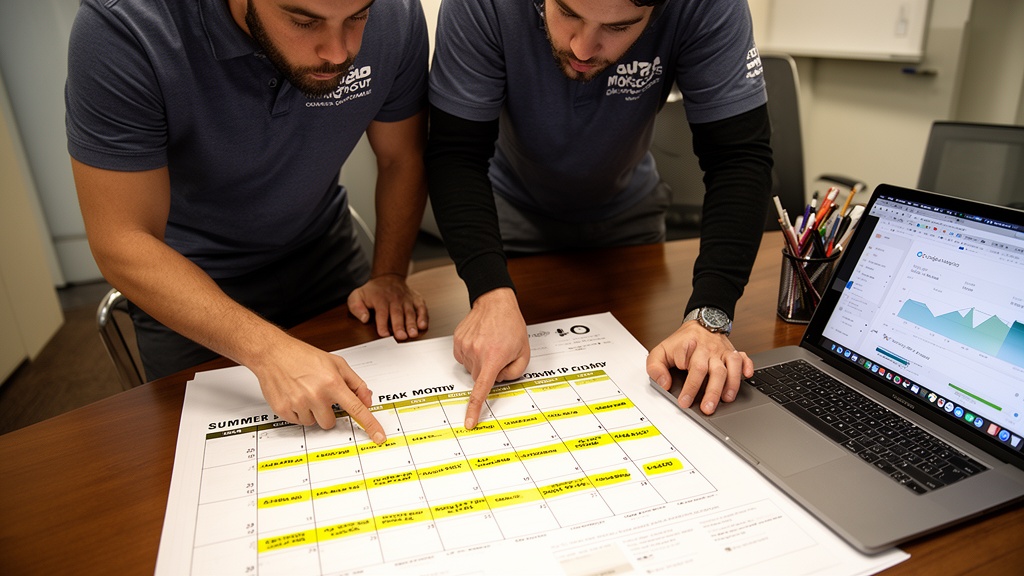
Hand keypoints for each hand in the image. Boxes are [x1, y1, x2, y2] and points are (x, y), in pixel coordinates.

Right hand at [251, 337, 386, 443]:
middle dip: (327, 412)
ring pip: (314, 423)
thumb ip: (356, 383)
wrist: (273, 353)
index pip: (357, 409)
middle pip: (331, 422)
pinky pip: (298, 422)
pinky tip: (294, 396)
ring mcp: (299, 404)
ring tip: (304, 392)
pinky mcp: (283, 410)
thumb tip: (367, 400)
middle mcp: (316, 395)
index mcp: (332, 383)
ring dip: (312, 412)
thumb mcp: (337, 363)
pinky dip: (298, 412)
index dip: (370, 425)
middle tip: (319, 395)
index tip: (379, 437)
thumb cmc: (304, 356)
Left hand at [347, 273, 427, 339]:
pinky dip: (423, 316)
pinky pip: (421, 307)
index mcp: (380, 299)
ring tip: (413, 334)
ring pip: (410, 312)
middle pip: (397, 314)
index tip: (384, 334)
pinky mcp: (416, 299)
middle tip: (401, 336)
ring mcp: (407, 299)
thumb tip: (364, 318)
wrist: (388, 277)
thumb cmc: (372, 291)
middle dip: (400, 325)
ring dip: (412, 324)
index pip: (381, 313)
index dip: (383, 324)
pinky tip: (423, 325)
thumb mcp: (357, 295)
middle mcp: (395, 299)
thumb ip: (356, 307)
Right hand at [452, 288, 529, 428]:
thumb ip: (515, 372)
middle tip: (498, 355)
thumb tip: (499, 380)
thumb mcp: (524, 352)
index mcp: (493, 358)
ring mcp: (464, 346)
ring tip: (489, 344)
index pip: (481, 389)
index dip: (474, 409)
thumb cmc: (511, 325)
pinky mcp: (457, 341)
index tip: (468, 423)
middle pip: (478, 378)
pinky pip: (463, 358)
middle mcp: (476, 353)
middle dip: (488, 372)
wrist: (495, 302)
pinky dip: (472, 354)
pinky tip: (480, 342)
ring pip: (471, 368)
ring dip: (480, 362)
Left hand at [647, 321, 752, 414]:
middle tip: (707, 408)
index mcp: (690, 348)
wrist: (700, 322)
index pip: (693, 368)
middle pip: (714, 370)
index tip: (685, 401)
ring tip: (727, 399)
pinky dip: (747, 366)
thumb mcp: (660, 351)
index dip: (690, 387)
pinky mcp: (734, 352)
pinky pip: (744, 357)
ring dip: (731, 383)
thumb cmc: (681, 342)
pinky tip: (747, 376)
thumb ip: (656, 368)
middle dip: (712, 392)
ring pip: (731, 366)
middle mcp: (709, 350)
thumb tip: (664, 384)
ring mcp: (722, 351)